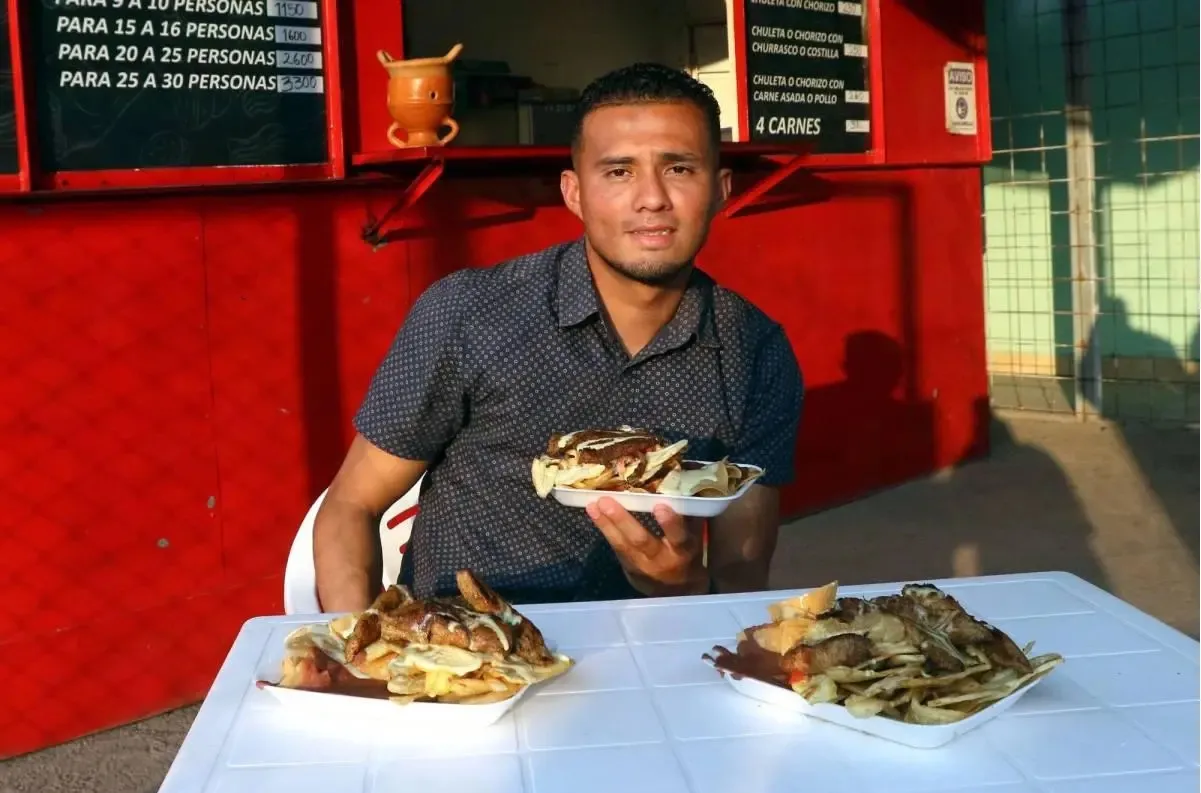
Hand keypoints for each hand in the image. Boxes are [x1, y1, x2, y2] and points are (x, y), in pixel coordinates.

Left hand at [585, 497, 706, 594]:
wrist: (677, 592)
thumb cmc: (687, 556)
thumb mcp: (694, 540)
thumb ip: (689, 518)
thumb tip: (683, 486)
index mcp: (683, 551)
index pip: (678, 537)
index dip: (670, 523)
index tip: (660, 506)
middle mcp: (661, 559)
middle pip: (641, 541)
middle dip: (622, 521)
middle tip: (606, 501)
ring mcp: (642, 566)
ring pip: (622, 545)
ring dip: (605, 524)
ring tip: (593, 505)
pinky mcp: (628, 567)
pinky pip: (615, 547)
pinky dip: (604, 529)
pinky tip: (593, 512)